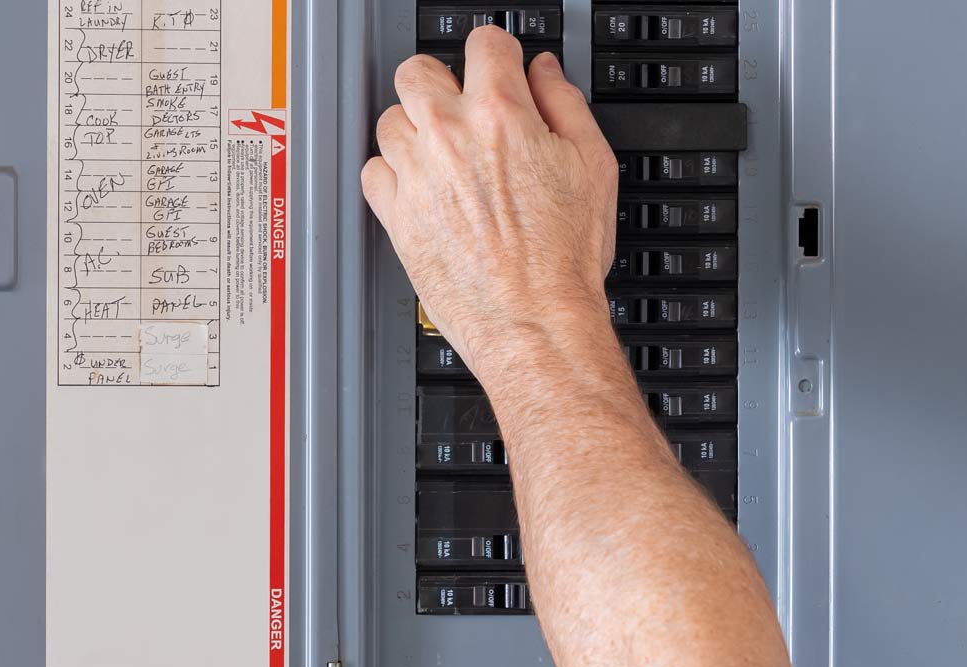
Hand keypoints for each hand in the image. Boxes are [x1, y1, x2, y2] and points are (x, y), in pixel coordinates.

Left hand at [361, 27, 619, 385]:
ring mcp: (416, 176)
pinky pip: (373, 170)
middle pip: (417, 71)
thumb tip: (544, 73)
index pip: (484, 44)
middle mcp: (449, 137)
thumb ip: (566, 104)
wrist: (534, 322)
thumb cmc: (564, 259)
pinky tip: (421, 187)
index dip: (498, 54)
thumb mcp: (594, 165)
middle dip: (441, 82)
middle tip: (461, 106)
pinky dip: (392, 173)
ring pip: (389, 119)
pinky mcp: (396, 215)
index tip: (499, 68)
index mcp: (500, 115)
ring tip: (442, 154)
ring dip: (414, 129)